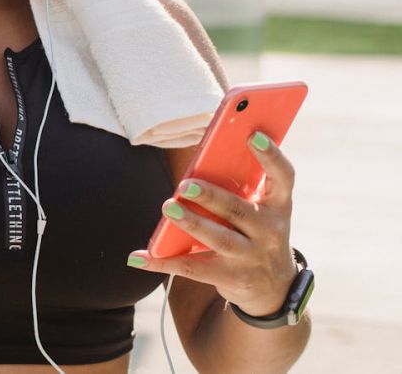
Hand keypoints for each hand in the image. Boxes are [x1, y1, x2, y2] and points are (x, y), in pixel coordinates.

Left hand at [128, 131, 299, 316]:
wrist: (274, 286)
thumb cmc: (257, 233)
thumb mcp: (261, 210)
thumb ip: (240, 187)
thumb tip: (200, 161)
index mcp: (278, 206)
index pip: (282, 177)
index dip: (270, 155)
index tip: (252, 134)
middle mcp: (269, 231)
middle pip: (238, 210)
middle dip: (211, 196)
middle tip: (185, 184)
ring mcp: (250, 257)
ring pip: (218, 238)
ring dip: (191, 223)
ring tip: (168, 207)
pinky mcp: (229, 278)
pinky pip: (191, 268)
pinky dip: (161, 261)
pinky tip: (138, 256)